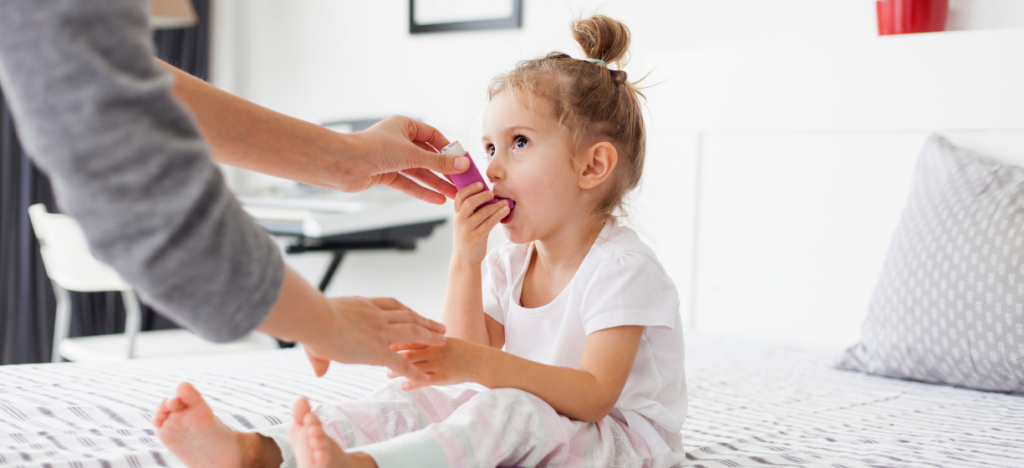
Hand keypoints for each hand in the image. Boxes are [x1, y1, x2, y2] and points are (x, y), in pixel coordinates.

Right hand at [301, 296, 446, 380]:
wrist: (315, 320)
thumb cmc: (310, 322)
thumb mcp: (315, 335)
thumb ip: (319, 356)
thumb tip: (318, 371)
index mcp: (363, 306)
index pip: (390, 305)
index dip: (404, 310)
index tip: (413, 313)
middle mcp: (376, 316)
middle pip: (408, 316)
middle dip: (424, 321)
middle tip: (438, 325)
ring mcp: (380, 332)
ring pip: (413, 333)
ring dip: (429, 336)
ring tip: (443, 340)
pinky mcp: (377, 351)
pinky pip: (402, 362)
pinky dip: (414, 371)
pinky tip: (425, 378)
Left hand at [334, 116, 469, 203]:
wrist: (343, 163)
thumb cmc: (372, 149)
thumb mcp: (412, 154)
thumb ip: (439, 162)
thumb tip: (462, 164)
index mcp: (404, 126)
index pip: (432, 135)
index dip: (448, 148)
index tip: (462, 160)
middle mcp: (398, 141)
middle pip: (427, 156)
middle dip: (444, 171)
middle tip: (461, 181)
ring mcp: (391, 158)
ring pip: (418, 171)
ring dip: (436, 183)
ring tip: (453, 195)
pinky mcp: (384, 174)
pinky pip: (408, 183)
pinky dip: (421, 191)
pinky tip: (437, 199)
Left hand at [387, 337, 487, 389]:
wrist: (479, 361)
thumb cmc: (461, 351)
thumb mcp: (444, 341)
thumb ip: (427, 340)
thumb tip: (408, 340)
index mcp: (434, 340)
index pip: (411, 338)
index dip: (396, 340)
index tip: (382, 342)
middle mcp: (434, 351)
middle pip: (408, 352)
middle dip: (392, 356)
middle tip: (380, 359)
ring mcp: (437, 364)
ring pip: (413, 367)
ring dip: (398, 371)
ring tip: (388, 375)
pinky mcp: (441, 378)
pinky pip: (423, 381)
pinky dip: (411, 383)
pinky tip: (403, 386)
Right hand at [451, 183, 510, 264]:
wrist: (465, 259)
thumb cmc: (468, 237)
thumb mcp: (464, 223)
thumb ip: (470, 210)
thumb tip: (488, 194)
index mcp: (456, 214)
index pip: (459, 196)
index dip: (470, 188)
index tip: (481, 184)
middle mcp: (460, 220)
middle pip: (470, 202)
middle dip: (483, 195)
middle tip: (492, 193)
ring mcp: (467, 229)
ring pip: (482, 212)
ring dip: (495, 205)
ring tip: (505, 202)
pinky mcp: (477, 237)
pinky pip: (489, 223)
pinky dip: (499, 215)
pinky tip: (505, 211)